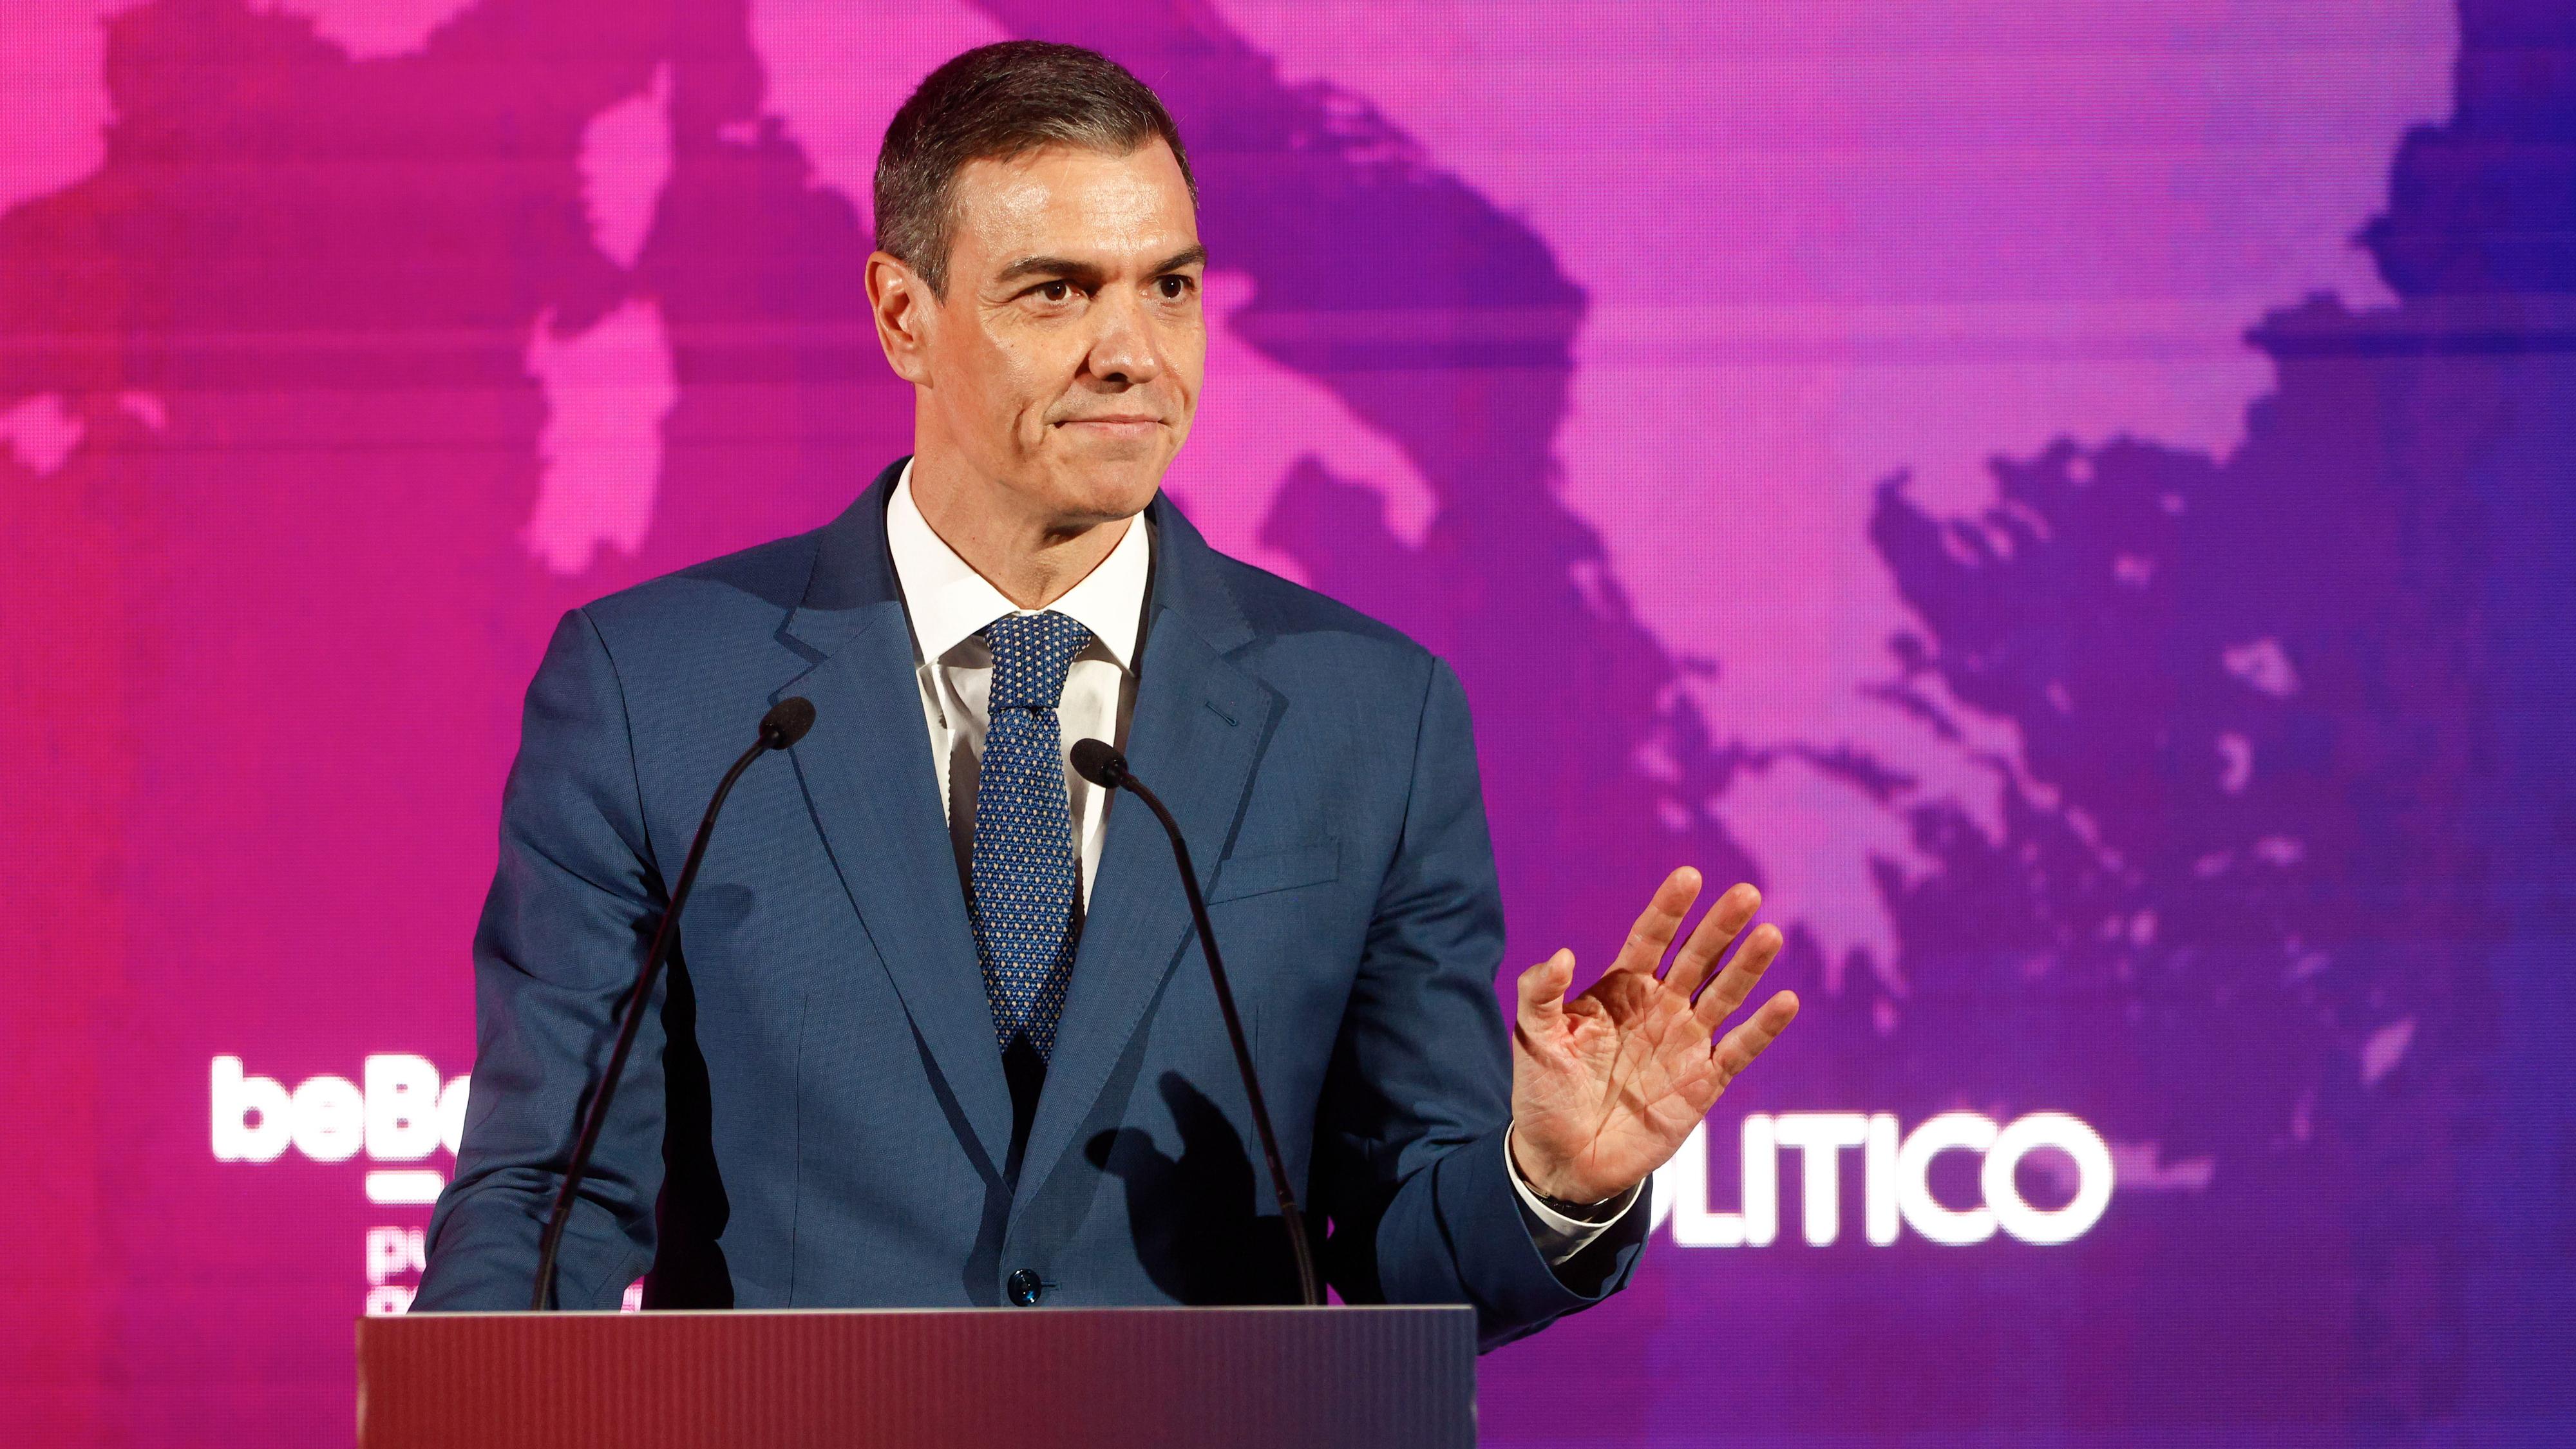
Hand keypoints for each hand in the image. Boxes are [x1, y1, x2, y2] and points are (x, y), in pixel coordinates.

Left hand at [1509, 868, 1799, 1203]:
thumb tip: (1561, 954)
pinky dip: (1763, 1027)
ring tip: (1769, 935)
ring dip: (1747, 967)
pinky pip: (1740, 1049)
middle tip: (1746, 894)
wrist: (1564, 1158)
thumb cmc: (1544, 1093)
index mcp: (1621, 989)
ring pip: (1725, 995)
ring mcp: (1686, 1042)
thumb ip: (1539, 993)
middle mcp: (1660, 1007)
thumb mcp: (1533, 1039)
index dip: (1669, 908)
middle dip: (1720, 927)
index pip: (1651, 937)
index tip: (1689, 876)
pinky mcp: (1705, 1082)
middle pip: (1697, 958)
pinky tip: (1785, 1001)